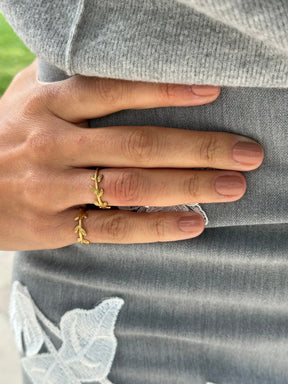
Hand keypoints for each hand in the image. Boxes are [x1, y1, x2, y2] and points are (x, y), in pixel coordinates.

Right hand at [0, 59, 263, 249]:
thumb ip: (63, 79)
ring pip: (131, 187)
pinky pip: (113, 228)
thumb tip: (103, 60)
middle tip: (246, 152)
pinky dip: (155, 227)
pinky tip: (193, 224)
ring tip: (233, 187)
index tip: (213, 91)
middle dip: (198, 147)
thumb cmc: (0, 139)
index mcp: (48, 105)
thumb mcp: (23, 99)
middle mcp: (55, 143)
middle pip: (138, 144)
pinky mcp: (54, 226)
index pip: (114, 89)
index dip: (164, 89)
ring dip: (187, 186)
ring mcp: (55, 187)